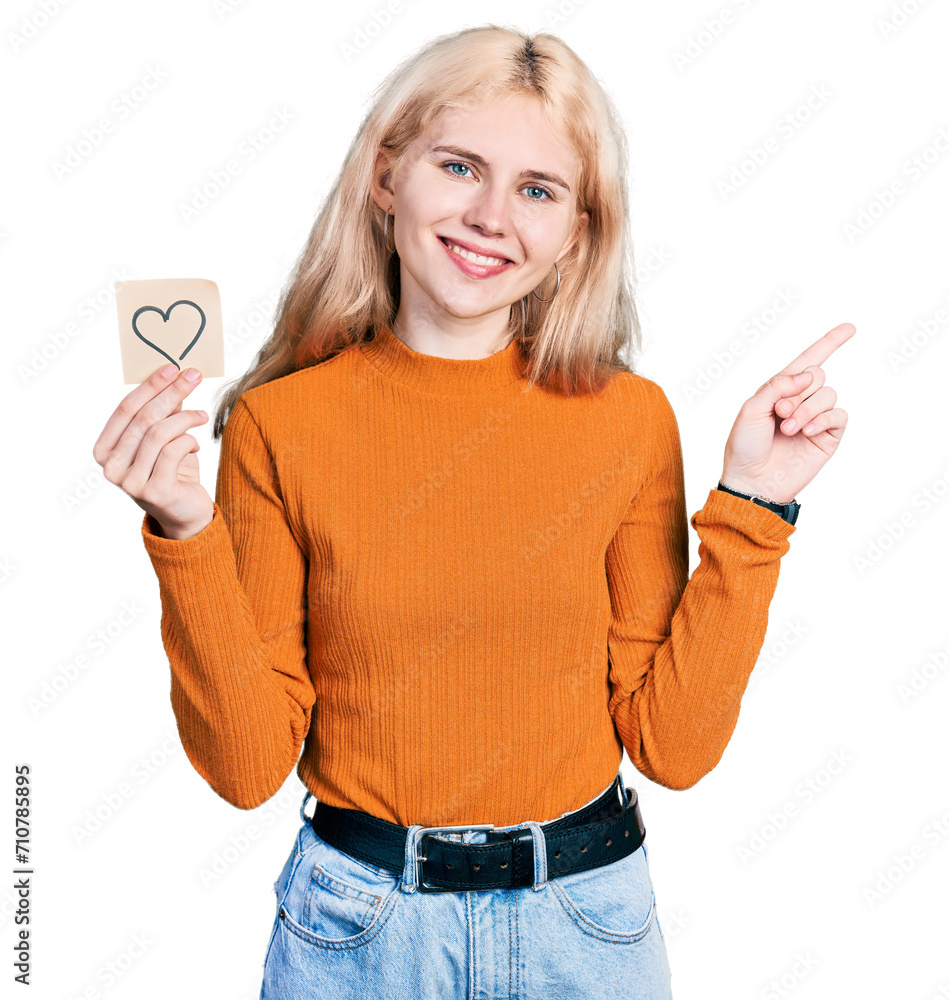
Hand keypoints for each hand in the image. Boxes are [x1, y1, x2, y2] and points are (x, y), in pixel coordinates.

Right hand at [93, 364, 213, 538]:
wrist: (185, 513)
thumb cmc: (172, 472)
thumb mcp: (164, 438)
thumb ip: (163, 413)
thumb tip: (172, 377)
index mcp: (104, 451)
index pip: (125, 409)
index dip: (149, 386)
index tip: (172, 368)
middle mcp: (111, 468)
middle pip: (143, 419)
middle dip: (171, 393)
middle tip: (193, 376)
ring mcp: (130, 482)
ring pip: (159, 434)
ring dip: (185, 418)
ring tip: (201, 415)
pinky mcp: (155, 491)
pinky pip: (174, 451)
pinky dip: (189, 440)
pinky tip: (196, 444)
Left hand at [720, 323, 853, 503]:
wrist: (752, 482)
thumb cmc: (744, 447)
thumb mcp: (751, 409)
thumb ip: (777, 386)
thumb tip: (808, 374)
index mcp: (779, 390)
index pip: (807, 361)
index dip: (828, 343)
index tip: (850, 327)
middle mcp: (799, 401)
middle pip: (818, 375)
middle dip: (798, 391)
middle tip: (780, 412)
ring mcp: (815, 419)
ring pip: (828, 394)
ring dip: (806, 410)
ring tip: (787, 429)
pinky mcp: (828, 437)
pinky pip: (839, 416)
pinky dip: (822, 419)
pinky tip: (806, 433)